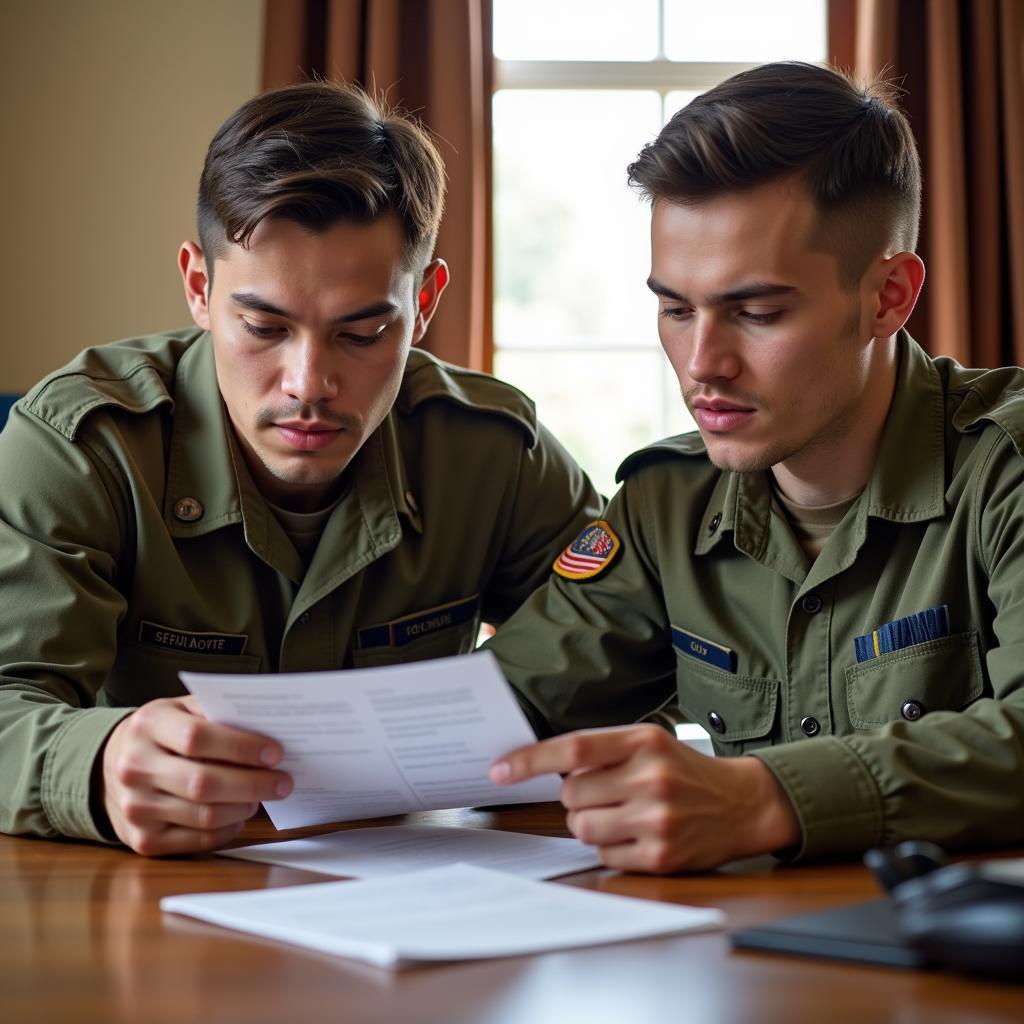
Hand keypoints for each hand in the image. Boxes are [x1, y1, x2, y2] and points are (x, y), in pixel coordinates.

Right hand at [100, 695, 292, 855]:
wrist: (112, 764)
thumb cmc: (162, 733)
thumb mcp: (181, 708)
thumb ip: (217, 713)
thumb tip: (270, 727)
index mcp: (148, 725)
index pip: (197, 737)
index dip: (241, 747)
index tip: (275, 753)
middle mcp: (135, 767)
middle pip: (203, 783)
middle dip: (253, 784)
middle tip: (284, 782)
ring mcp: (135, 808)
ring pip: (204, 816)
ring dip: (244, 807)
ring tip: (261, 796)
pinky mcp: (142, 840)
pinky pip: (198, 841)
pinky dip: (228, 829)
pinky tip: (239, 815)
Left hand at [489, 724, 799, 872]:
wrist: (742, 804)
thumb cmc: (683, 770)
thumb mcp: (648, 743)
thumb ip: (601, 750)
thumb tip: (539, 765)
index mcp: (643, 742)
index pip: (574, 748)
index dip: (530, 759)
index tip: (498, 770)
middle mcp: (651, 778)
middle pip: (571, 794)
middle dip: (577, 796)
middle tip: (606, 792)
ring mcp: (657, 820)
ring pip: (581, 827)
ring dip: (589, 822)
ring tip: (620, 813)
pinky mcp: (661, 857)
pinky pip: (605, 855)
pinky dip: (611, 846)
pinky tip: (637, 834)